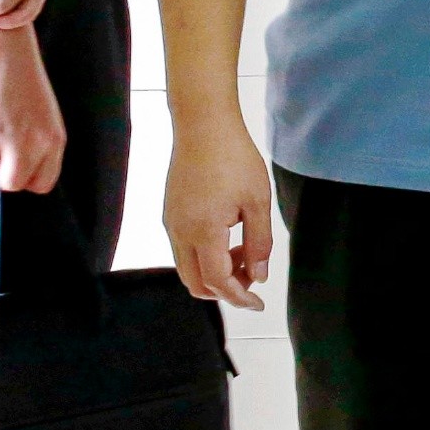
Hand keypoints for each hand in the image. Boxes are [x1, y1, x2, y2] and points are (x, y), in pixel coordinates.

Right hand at [0, 25, 69, 196]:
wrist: (10, 54)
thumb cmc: (23, 81)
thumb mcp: (41, 116)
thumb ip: (36, 141)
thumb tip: (19, 163)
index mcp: (56, 138)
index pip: (46, 181)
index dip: (28, 178)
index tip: (17, 168)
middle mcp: (40, 143)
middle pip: (22, 185)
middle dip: (8, 175)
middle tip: (1, 155)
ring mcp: (17, 140)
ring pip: (3, 180)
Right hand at [165, 113, 277, 309]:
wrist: (203, 126)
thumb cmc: (234, 158)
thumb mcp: (258, 202)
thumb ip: (259, 243)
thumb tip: (258, 276)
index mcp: (203, 231)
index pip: (217, 281)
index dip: (239, 297)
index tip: (258, 303)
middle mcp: (179, 232)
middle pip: (195, 282)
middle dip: (225, 289)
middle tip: (253, 275)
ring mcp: (170, 223)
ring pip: (187, 267)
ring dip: (215, 272)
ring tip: (245, 251)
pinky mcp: (169, 213)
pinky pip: (184, 249)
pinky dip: (205, 256)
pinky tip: (229, 237)